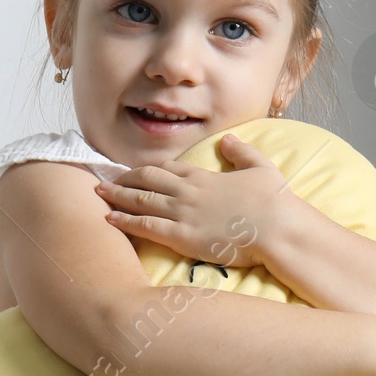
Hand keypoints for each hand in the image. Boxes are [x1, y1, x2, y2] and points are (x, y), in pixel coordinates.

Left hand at [93, 133, 289, 270]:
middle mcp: (188, 191)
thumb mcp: (262, 168)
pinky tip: (109, 218)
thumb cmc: (274, 202)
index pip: (168, 169)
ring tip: (98, 194)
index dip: (148, 170)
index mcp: (205, 177)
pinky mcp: (182, 236)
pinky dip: (125, 220)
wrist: (277, 227)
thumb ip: (242, 152)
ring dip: (117, 196)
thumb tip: (228, 139)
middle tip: (105, 180)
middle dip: (124, 179)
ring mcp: (183, 213)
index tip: (133, 172)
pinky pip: (146, 226)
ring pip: (141, 201)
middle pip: (148, 181)